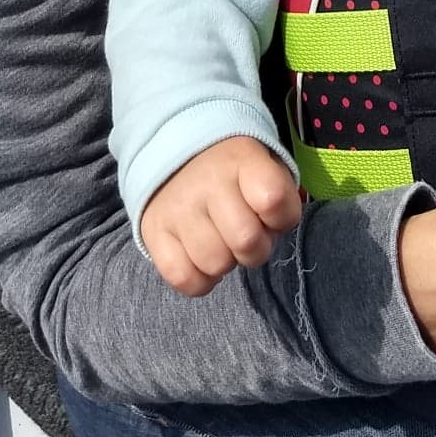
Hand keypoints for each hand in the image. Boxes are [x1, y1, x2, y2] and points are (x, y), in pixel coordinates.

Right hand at [141, 136, 303, 297]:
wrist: (177, 157)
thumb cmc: (235, 173)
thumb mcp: (265, 167)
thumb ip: (279, 199)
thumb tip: (272, 235)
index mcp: (242, 159)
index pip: (273, 199)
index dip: (282, 218)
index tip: (271, 214)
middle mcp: (208, 181)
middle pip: (246, 241)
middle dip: (256, 248)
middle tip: (247, 235)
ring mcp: (178, 208)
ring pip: (216, 264)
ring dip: (226, 262)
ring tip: (221, 242)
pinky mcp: (153, 232)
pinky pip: (184, 279)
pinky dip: (199, 280)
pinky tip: (201, 259)